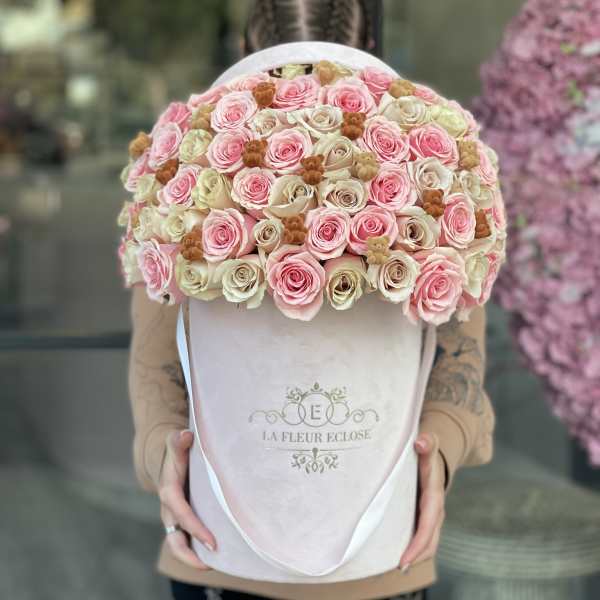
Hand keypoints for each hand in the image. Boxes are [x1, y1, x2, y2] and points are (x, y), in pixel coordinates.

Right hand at [158, 429, 216, 569]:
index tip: (212, 541)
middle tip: (211, 562)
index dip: (195, 528)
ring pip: (179, 544)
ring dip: (193, 557)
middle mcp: (170, 509)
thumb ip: (178, 440)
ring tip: (215, 565)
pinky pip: (187, 539)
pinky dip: (198, 549)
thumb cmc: (178, 449)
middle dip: (190, 554)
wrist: (169, 456)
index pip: (181, 514)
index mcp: (169, 491)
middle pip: (175, 539)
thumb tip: (185, 435)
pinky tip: (218, 555)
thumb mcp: (176, 442)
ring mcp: (175, 517)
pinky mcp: (183, 519)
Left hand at [398, 432, 445, 572]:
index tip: (404, 560)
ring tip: (391, 565)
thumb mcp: (429, 445)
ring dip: (412, 555)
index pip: (427, 526)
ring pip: (425, 543)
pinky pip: (418, 536)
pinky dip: (409, 547)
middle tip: (396, 567)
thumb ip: (427, 442)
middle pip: (429, 542)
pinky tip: (391, 552)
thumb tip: (421, 442)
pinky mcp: (421, 516)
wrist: (433, 454)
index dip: (417, 545)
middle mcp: (434, 511)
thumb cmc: (427, 451)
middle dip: (415, 557)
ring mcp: (429, 516)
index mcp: (434, 498)